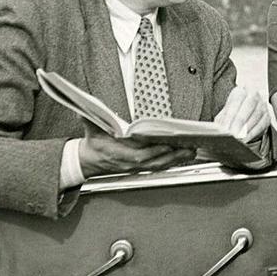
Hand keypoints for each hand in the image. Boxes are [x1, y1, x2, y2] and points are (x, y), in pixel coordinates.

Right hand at [78, 122, 195, 178]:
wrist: (88, 161)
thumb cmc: (93, 144)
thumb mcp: (90, 129)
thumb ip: (91, 118)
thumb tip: (86, 108)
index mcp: (117, 154)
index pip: (138, 156)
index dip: (153, 152)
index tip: (167, 145)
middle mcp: (128, 163)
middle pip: (153, 162)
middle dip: (172, 155)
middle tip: (188, 148)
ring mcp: (134, 167)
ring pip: (158, 165)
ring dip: (175, 160)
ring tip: (190, 151)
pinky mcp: (140, 167)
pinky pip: (158, 166)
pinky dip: (171, 162)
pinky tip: (183, 157)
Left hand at [214, 86, 269, 142]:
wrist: (247, 112)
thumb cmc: (234, 111)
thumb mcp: (226, 112)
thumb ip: (222, 119)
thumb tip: (217, 128)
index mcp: (241, 91)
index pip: (235, 102)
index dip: (230, 115)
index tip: (225, 128)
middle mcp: (253, 95)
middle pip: (248, 106)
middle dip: (239, 121)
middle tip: (232, 134)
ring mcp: (262, 105)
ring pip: (256, 116)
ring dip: (246, 129)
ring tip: (238, 139)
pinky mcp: (267, 116)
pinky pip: (261, 125)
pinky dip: (252, 134)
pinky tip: (245, 140)